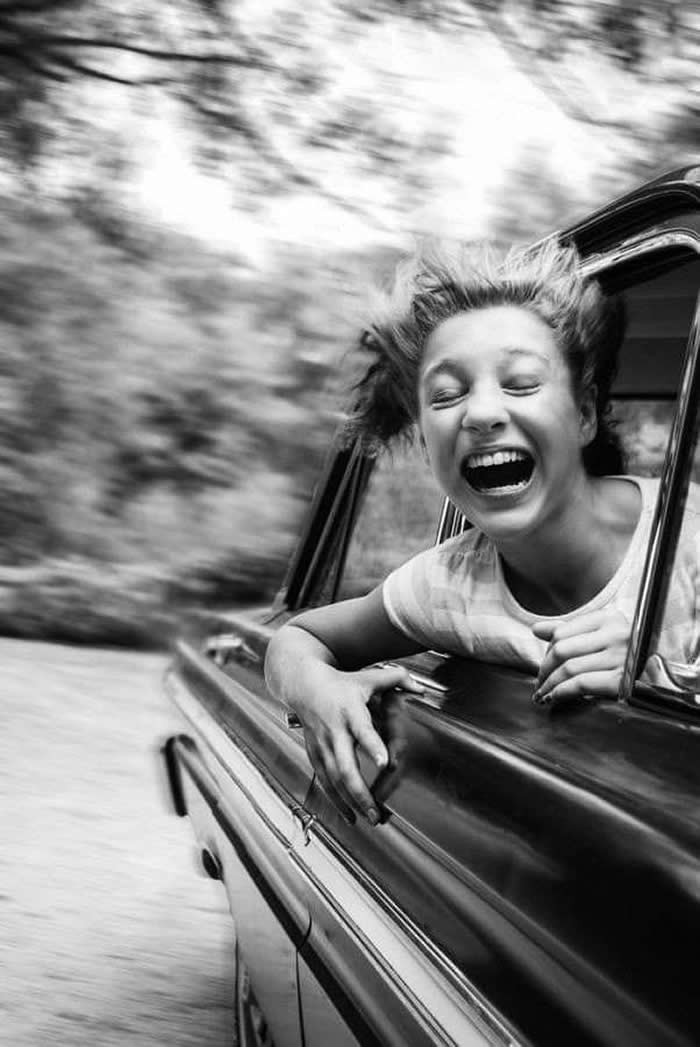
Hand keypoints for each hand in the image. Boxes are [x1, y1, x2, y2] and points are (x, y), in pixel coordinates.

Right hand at [294, 663, 422, 824]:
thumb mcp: (369, 677)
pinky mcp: (314, 754)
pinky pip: (324, 781)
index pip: (362, 730)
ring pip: (334, 779)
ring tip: (369, 818)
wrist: (303, 684)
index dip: (373, 746)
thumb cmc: (341, 683)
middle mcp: (334, 730)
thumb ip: (397, 679)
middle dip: (360, 792)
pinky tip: (349, 815)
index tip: (385, 764)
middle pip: (345, 766)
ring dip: (350, 801)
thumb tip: (420, 688)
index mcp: (350, 710)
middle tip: (376, 811)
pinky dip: (335, 800)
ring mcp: (322, 744)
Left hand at [531, 609, 630, 707]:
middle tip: (538, 684)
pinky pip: (581, 684)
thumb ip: (568, 630)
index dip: (546, 652)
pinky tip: (554, 698)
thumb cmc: (625, 653)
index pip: (562, 632)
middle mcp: (616, 634)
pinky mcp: (623, 681)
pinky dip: (562, 692)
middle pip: (562, 650)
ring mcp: (621, 657)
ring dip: (549, 685)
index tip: (543, 667)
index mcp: (608, 618)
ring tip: (541, 694)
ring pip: (569, 669)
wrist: (664, 675)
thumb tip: (536, 629)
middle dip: (544, 670)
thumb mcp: (600, 634)